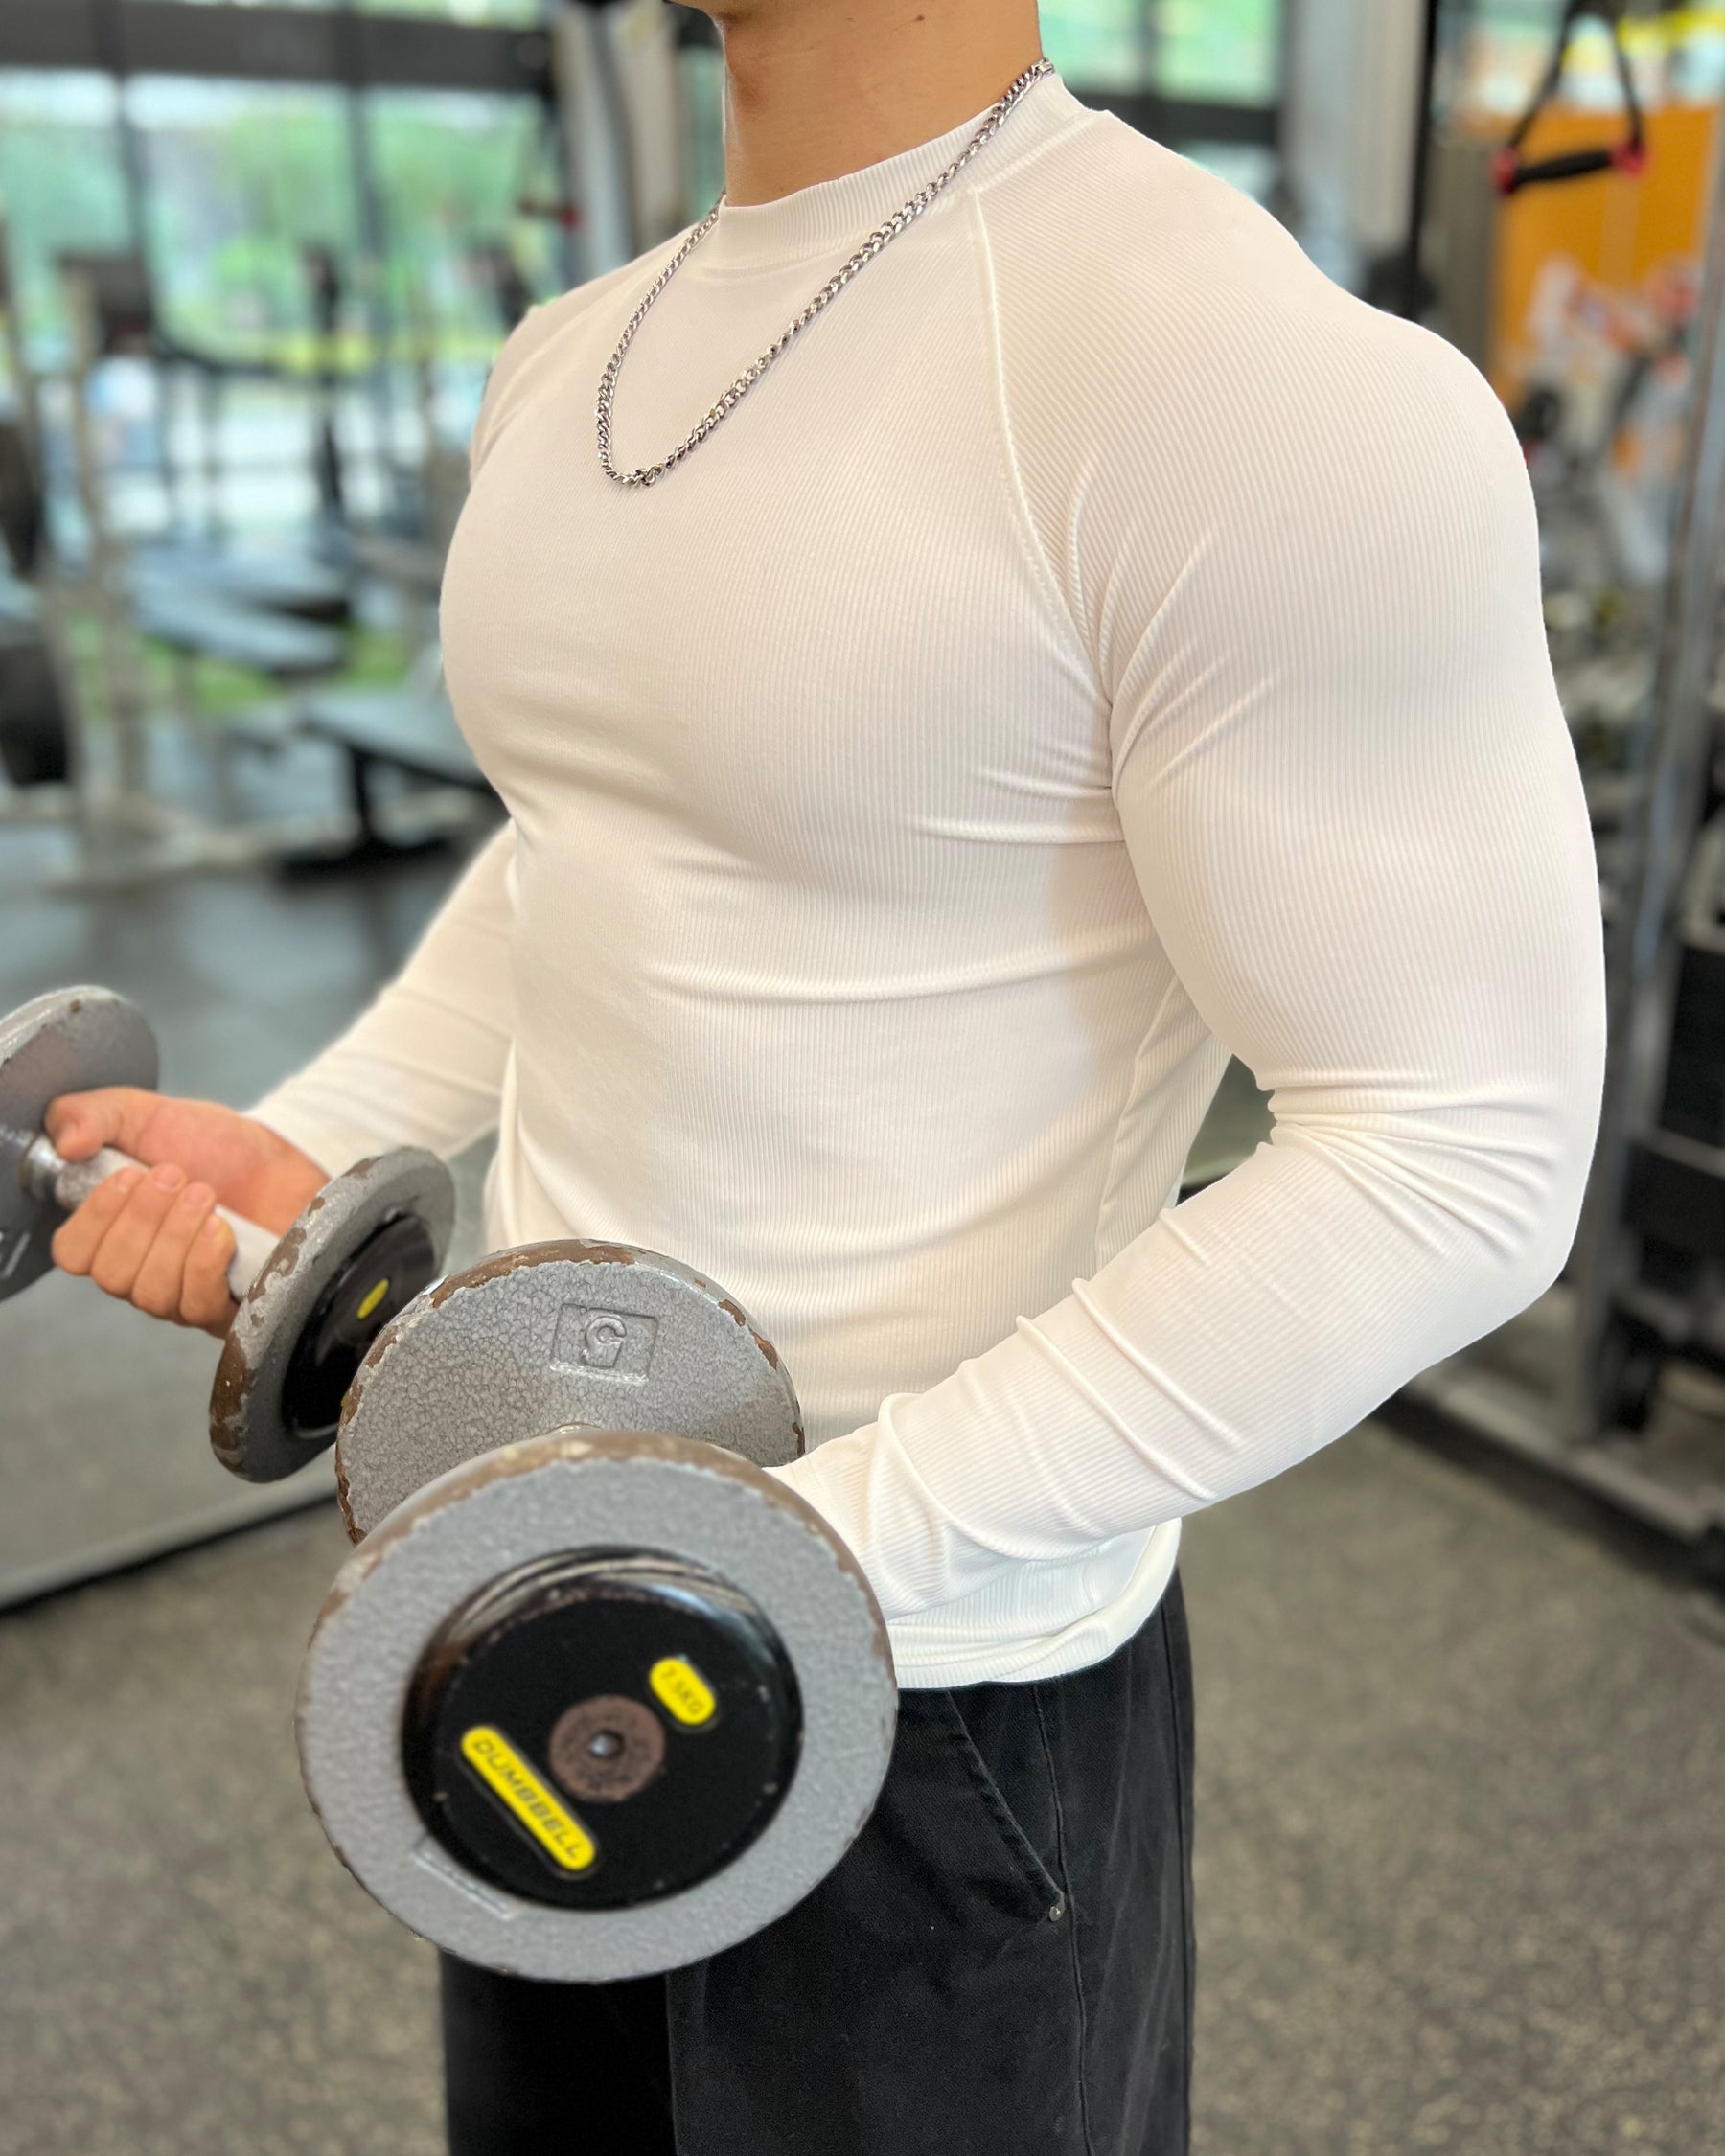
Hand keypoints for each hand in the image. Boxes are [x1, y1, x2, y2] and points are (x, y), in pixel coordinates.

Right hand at [46, 1088, 326, 1336]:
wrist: (284, 1163)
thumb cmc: (214, 1146)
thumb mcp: (147, 1114)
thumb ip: (94, 1115)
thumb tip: (65, 1144)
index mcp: (113, 1233)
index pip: (74, 1254)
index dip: (93, 1219)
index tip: (128, 1175)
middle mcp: (142, 1273)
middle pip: (112, 1276)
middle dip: (142, 1220)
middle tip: (174, 1175)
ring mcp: (184, 1297)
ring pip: (152, 1293)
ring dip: (175, 1236)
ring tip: (204, 1193)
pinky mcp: (228, 1310)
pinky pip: (197, 1305)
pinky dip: (204, 1262)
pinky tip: (221, 1229)